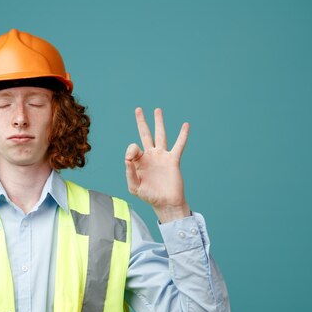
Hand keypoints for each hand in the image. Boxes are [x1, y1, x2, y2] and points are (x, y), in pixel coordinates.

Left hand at [125, 107, 190, 222]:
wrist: (166, 203)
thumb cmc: (149, 196)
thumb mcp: (134, 187)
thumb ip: (129, 173)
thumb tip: (126, 159)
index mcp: (138, 161)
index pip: (132, 147)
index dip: (130, 150)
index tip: (130, 159)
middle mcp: (150, 156)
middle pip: (145, 134)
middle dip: (141, 121)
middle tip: (138, 109)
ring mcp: (162, 156)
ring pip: (160, 135)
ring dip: (159, 122)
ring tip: (157, 110)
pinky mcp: (173, 160)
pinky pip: (179, 145)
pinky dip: (183, 135)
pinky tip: (185, 125)